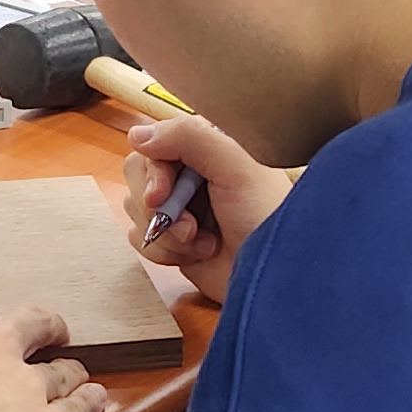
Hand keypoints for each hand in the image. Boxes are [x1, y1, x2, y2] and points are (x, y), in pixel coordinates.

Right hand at [124, 114, 291, 304]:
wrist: (275, 276)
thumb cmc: (266, 218)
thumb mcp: (236, 167)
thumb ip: (189, 138)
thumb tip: (137, 135)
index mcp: (207, 148)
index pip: (153, 146)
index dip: (153, 173)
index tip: (161, 196)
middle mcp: (191, 174)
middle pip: (138, 177)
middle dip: (160, 208)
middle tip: (190, 227)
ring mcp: (181, 208)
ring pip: (136, 210)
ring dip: (166, 233)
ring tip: (203, 243)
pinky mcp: (173, 240)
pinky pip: (141, 239)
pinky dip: (164, 252)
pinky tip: (197, 255)